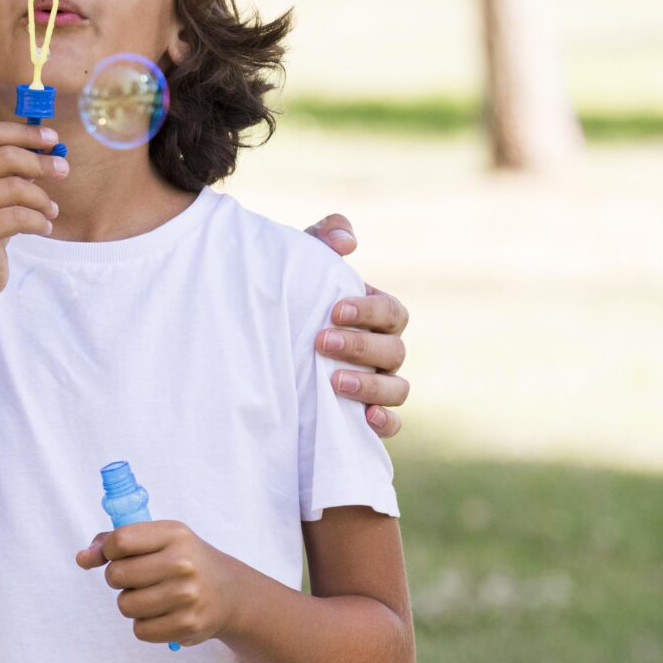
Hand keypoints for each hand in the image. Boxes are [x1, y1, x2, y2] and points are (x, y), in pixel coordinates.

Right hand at [0, 120, 67, 301]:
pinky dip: (40, 222)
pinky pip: (21, 217)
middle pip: (8, 156)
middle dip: (42, 163)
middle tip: (63, 171)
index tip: (52, 139)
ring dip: (43, 200)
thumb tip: (50, 148)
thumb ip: (10, 170)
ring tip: (50, 211)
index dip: (26, 133)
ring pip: (17, 188)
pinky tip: (44, 228)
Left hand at [76, 519, 242, 647]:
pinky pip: (140, 630)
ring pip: (125, 605)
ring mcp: (187, 596)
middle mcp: (183, 564)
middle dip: (118, 578)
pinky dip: (145, 624)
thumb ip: (112, 542)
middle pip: (116, 575)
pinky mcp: (188, 625)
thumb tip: (82, 558)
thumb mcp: (156, 539)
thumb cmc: (181, 560)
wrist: (229, 592)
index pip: (119, 541)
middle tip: (138, 578)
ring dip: (131, 602)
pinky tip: (162, 614)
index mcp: (174, 535)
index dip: (109, 551)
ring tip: (152, 595)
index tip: (119, 555)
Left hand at [303, 214, 410, 437]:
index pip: (392, 312)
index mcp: (376, 316)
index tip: (335, 310)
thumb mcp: (303, 261)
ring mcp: (379, 385)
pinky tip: (363, 419)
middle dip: (361, 347)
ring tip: (335, 383)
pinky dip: (384, 424)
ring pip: (398, 389)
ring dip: (371, 387)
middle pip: (395, 351)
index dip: (369, 312)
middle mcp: (384, 351)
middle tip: (321, 342)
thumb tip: (346, 241)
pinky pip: (391, 425)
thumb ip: (324, 237)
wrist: (264, 341)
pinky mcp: (365, 415)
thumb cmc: (293, 295)